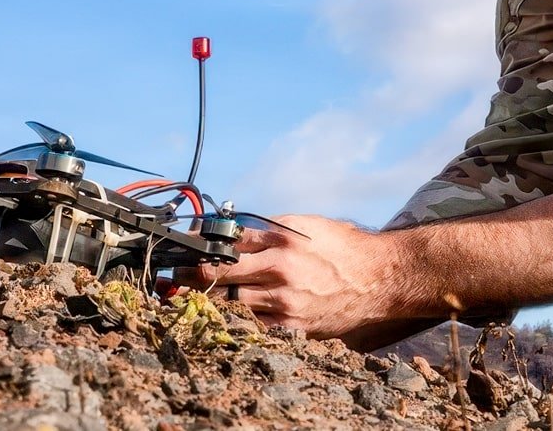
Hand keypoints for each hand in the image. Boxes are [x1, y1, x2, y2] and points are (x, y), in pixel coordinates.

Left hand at [165, 214, 408, 338]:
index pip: (230, 239)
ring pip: (231, 301)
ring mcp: (286, 300)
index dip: (202, 243)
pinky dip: (235, 321)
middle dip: (193, 273)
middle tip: (173, 274)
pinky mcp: (293, 326)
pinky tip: (221, 318)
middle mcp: (281, 267)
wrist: (379, 279)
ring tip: (188, 297)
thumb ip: (271, 230)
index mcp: (284, 237)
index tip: (185, 246)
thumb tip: (235, 232)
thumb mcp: (308, 226)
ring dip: (208, 300)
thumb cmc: (344, 248)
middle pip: (222, 272)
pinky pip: (253, 326)